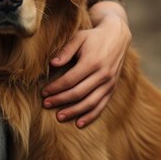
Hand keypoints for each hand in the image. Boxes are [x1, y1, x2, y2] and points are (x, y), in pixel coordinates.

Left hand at [40, 0, 130, 127]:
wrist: (117, 36)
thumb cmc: (92, 37)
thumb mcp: (78, 38)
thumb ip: (65, 50)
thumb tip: (52, 64)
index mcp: (92, 62)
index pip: (70, 80)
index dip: (55, 88)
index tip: (43, 92)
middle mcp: (103, 75)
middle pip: (78, 93)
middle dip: (60, 100)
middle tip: (46, 104)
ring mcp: (109, 83)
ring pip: (90, 103)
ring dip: (74, 111)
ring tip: (59, 116)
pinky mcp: (112, 88)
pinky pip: (101, 105)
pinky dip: (90, 116)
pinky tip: (79, 123)